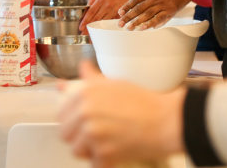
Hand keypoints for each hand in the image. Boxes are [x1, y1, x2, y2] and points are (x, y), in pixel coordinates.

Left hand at [58, 61, 185, 166]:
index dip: (71, 119)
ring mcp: (93, 134)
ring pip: (76, 150)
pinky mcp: (103, 153)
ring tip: (105, 143)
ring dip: (89, 150)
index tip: (80, 122)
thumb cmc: (145, 102)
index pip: (61, 113)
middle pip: (65, 134)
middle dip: (78, 136)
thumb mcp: (115, 83)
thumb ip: (93, 78)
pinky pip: (93, 163)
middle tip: (95, 134)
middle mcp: (86, 112)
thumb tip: (82, 69)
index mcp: (86, 93)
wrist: (165, 121)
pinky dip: (103, 162)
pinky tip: (114, 152)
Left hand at [79, 0, 134, 33]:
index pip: (91, 12)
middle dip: (89, 27)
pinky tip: (102, 32)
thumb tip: (87, 8)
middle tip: (83, 33)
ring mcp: (114, 10)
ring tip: (91, 35)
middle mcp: (107, 5)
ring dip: (97, 29)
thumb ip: (94, 0)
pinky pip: (111, 22)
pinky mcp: (120, 14)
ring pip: (103, 22)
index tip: (81, 27)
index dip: (85, 20)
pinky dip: (106, 27)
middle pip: (96, 18)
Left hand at [118, 0, 194, 29]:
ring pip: (147, 16)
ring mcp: (163, 5)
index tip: (120, 12)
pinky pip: (160, 19)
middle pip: (138, 9)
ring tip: (129, 28)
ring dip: (137, 22)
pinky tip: (145, 28)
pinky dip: (152, 24)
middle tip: (120, 24)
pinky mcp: (171, 10)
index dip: (127, 6)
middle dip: (128, 17)